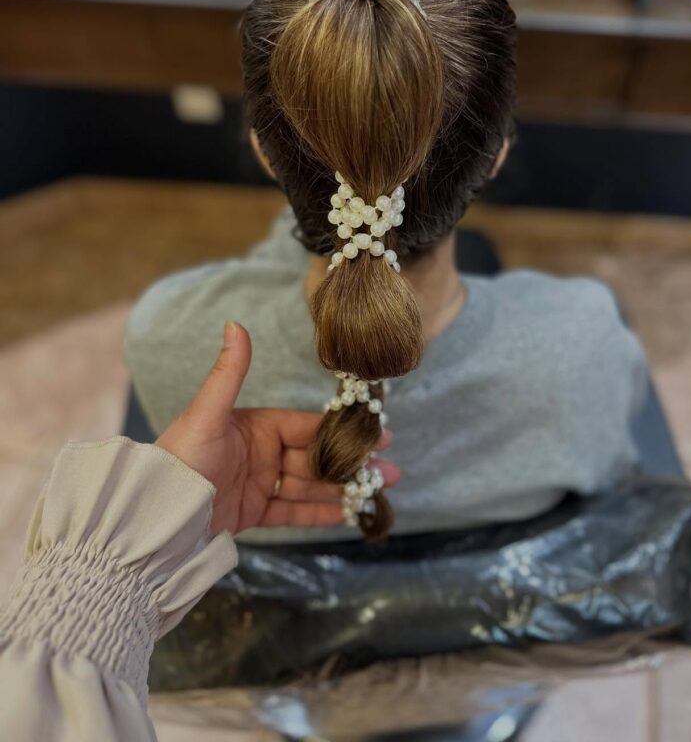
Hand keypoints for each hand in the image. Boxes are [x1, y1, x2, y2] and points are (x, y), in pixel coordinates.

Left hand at [155, 322, 398, 533]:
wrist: (154, 513)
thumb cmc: (179, 458)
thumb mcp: (207, 413)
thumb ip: (229, 372)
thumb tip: (236, 323)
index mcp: (256, 426)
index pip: (308, 427)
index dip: (342, 430)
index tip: (376, 433)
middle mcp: (261, 453)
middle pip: (316, 458)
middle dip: (352, 464)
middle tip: (389, 470)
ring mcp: (259, 483)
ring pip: (310, 486)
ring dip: (344, 489)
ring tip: (379, 492)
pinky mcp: (253, 513)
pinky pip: (294, 511)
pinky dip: (321, 514)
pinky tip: (349, 514)